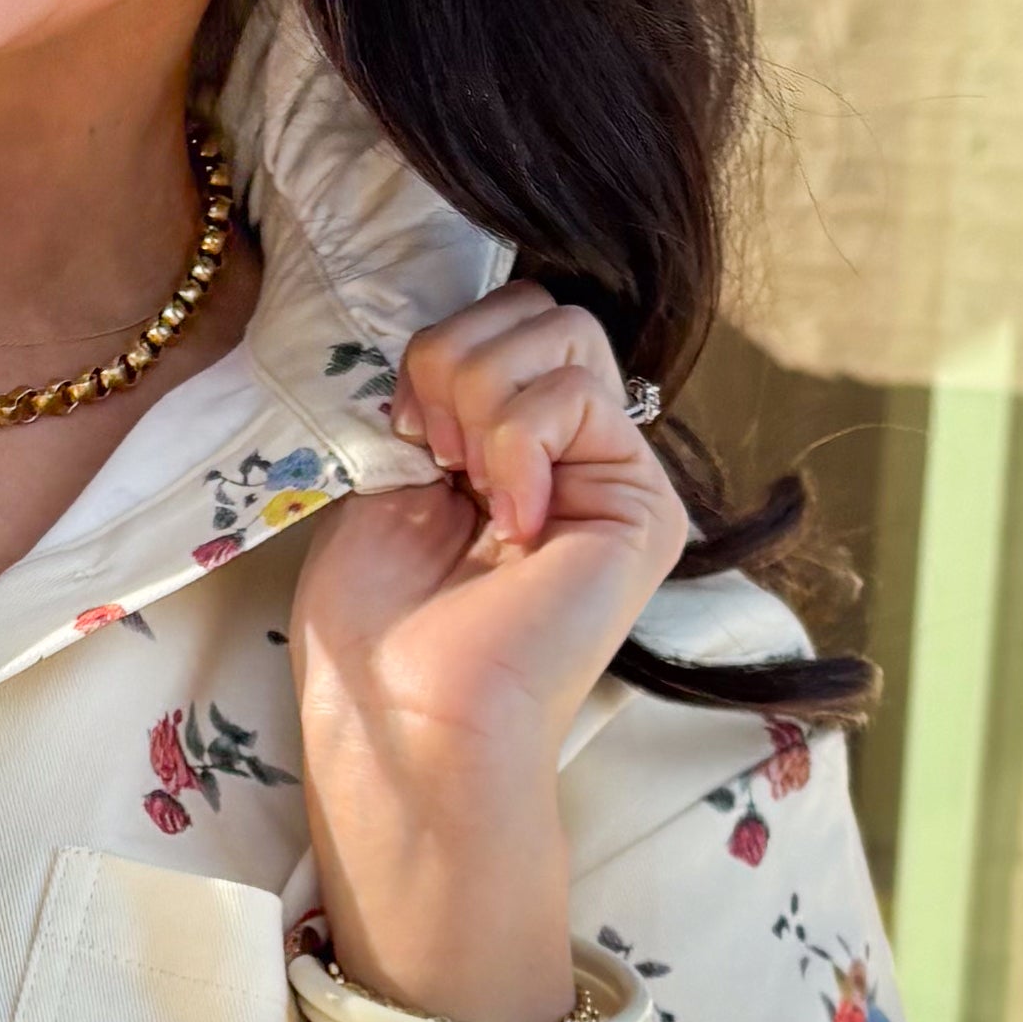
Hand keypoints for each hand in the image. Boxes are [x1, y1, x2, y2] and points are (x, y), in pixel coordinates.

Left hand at [288, 285, 689, 1013]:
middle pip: (544, 308)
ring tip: (462, 484)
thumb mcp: (388, 474)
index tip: (398, 429)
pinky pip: (580, 394)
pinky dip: (515, 441)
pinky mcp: (643, 507)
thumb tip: (457, 330)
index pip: (509, 318)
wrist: (404, 713)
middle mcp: (577, 458)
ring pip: (565, 331)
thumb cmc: (378, 624)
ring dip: (481, 397)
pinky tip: (506, 521)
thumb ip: (434, 396)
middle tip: (427, 452)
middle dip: (457, 359)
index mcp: (515, 448)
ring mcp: (615, 479)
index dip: (441, 348)